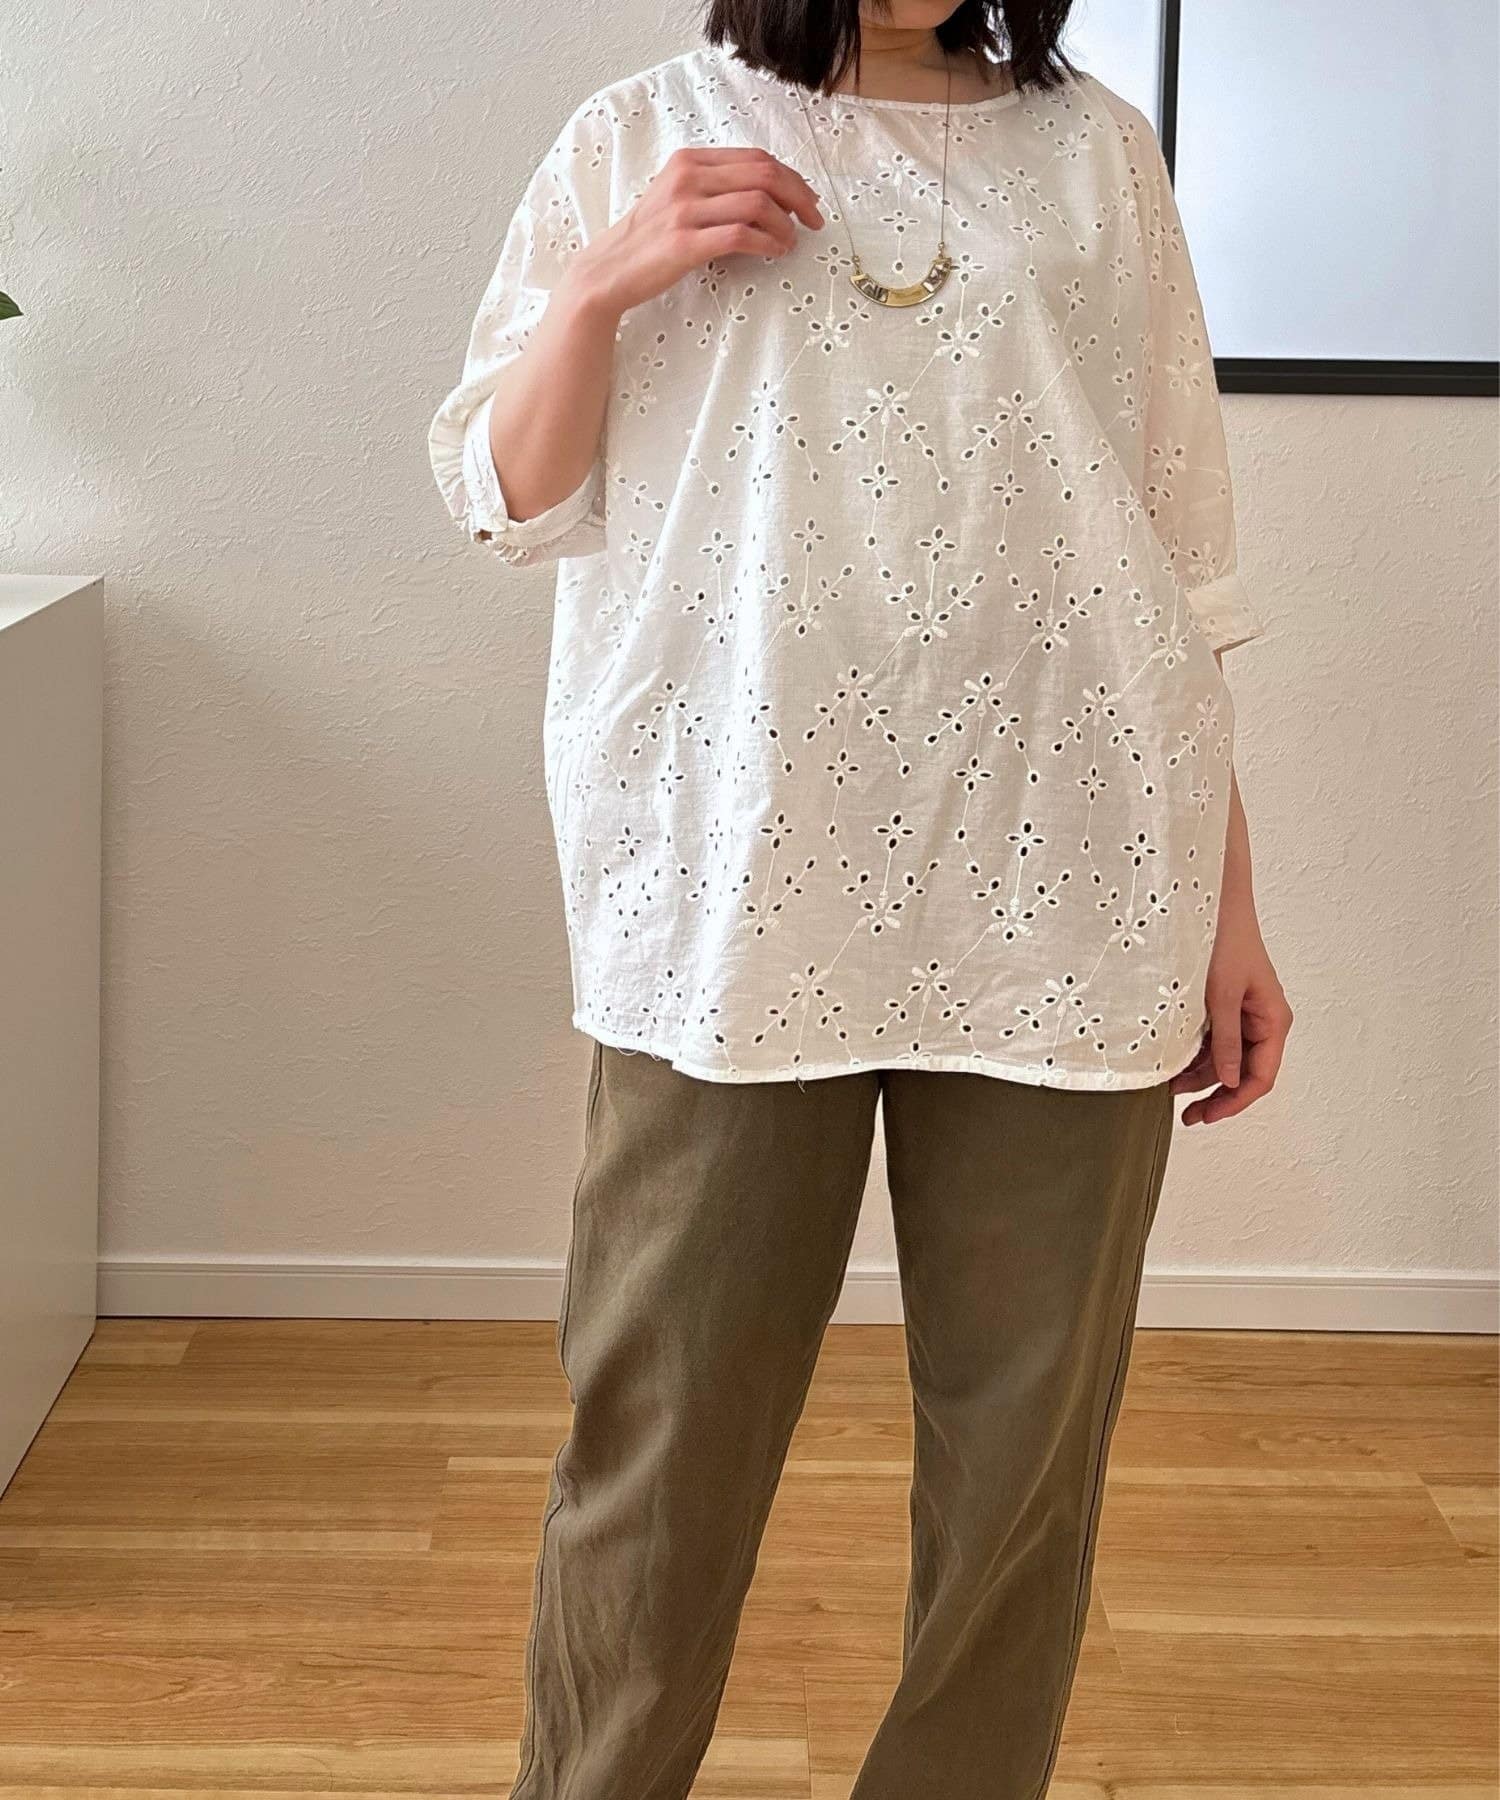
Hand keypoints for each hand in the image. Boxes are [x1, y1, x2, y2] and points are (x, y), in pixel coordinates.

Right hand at [567, 146, 824, 317]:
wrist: (609, 271)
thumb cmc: (650, 240)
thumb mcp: (678, 198)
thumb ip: (715, 189)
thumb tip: (768, 196)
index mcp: (690, 161)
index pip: (756, 158)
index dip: (791, 177)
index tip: (807, 199)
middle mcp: (688, 178)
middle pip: (764, 174)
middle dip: (798, 196)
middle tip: (814, 219)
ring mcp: (685, 209)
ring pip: (757, 203)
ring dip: (785, 225)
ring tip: (791, 242)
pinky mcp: (685, 243)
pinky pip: (741, 235)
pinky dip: (768, 243)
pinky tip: (776, 253)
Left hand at [1171, 901, 1292, 1124]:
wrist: (1209, 902)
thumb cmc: (1224, 941)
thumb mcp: (1222, 995)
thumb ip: (1227, 1040)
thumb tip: (1230, 1081)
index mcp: (1273, 1021)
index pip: (1261, 1077)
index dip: (1235, 1102)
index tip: (1206, 1116)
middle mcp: (1261, 1022)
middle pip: (1242, 1074)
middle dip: (1215, 1095)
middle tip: (1186, 1117)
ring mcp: (1241, 1016)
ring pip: (1224, 1060)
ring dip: (1199, 1077)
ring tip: (1168, 1091)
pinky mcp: (1222, 1008)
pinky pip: (1212, 1042)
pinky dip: (1194, 1056)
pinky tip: (1172, 1068)